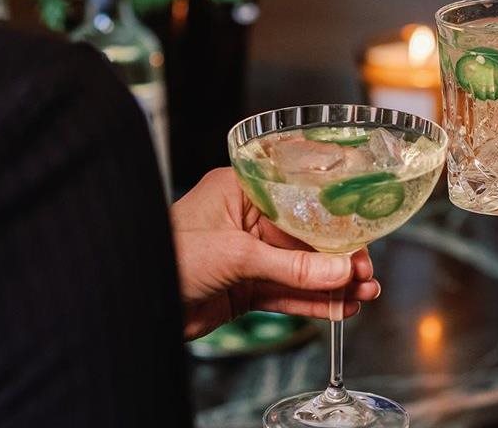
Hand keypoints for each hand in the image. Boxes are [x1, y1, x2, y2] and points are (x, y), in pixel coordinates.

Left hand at [171, 168, 380, 339]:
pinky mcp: (245, 286)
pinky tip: (340, 307)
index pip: (298, 197)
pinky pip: (288, 292)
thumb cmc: (167, 257)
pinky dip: (314, 302)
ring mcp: (248, 254)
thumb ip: (290, 266)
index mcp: (240, 190)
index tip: (361, 228)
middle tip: (365, 270)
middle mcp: (246, 218)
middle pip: (306, 236)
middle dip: (338, 255)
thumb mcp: (235, 255)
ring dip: (332, 281)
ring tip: (364, 292)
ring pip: (301, 268)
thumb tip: (338, 270)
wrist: (132, 303)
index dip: (333, 216)